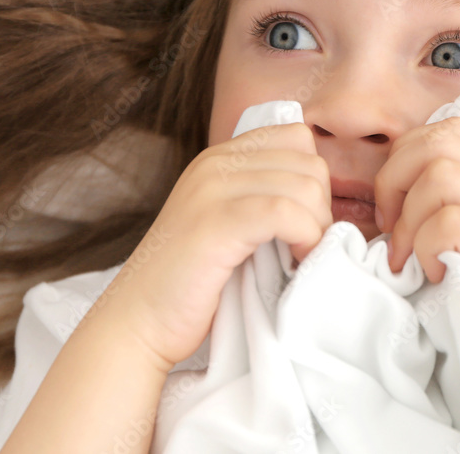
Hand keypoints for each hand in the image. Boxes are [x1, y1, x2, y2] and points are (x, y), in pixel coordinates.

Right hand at [108, 122, 333, 367]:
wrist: (138, 322)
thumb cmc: (192, 284)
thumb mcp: (229, 224)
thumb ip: (260, 198)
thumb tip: (320, 199)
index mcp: (219, 158)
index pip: (296, 137)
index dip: (314, 180)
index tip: (306, 221)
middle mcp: (214, 163)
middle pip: (308, 162)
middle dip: (321, 208)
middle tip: (305, 246)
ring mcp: (212, 189)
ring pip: (303, 185)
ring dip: (316, 227)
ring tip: (300, 257)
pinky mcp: (215, 222)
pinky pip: (284, 211)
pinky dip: (305, 238)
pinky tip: (295, 262)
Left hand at [375, 116, 459, 325]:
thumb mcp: (458, 244)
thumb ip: (433, 212)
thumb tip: (379, 206)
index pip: (444, 133)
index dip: (403, 162)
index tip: (391, 213)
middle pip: (437, 143)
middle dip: (394, 184)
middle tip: (392, 234)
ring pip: (441, 176)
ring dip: (410, 222)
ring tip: (413, 260)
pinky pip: (453, 221)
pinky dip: (429, 248)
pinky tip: (436, 274)